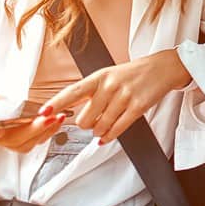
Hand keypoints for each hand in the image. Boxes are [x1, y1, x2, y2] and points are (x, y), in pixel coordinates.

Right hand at [0, 83, 65, 152]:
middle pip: (8, 140)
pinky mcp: (16, 138)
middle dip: (28, 131)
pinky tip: (58, 121)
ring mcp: (4, 139)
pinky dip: (46, 133)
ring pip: (23, 143)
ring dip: (42, 133)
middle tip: (44, 118)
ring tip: (57, 118)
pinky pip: (32, 141)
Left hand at [41, 49, 191, 144]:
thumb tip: (72, 110)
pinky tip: (106, 136)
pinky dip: (109, 136)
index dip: (56, 102)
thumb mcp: (108, 75)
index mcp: (99, 76)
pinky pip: (118, 129)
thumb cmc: (132, 74)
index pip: (73, 91)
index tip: (43, 112)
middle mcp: (109, 86)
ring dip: (99, 131)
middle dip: (86, 124)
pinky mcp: (137, 107)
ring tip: (102, 126)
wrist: (161, 69)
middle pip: (85, 118)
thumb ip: (91, 91)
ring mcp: (124, 96)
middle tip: (91, 120)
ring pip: (100, 126)